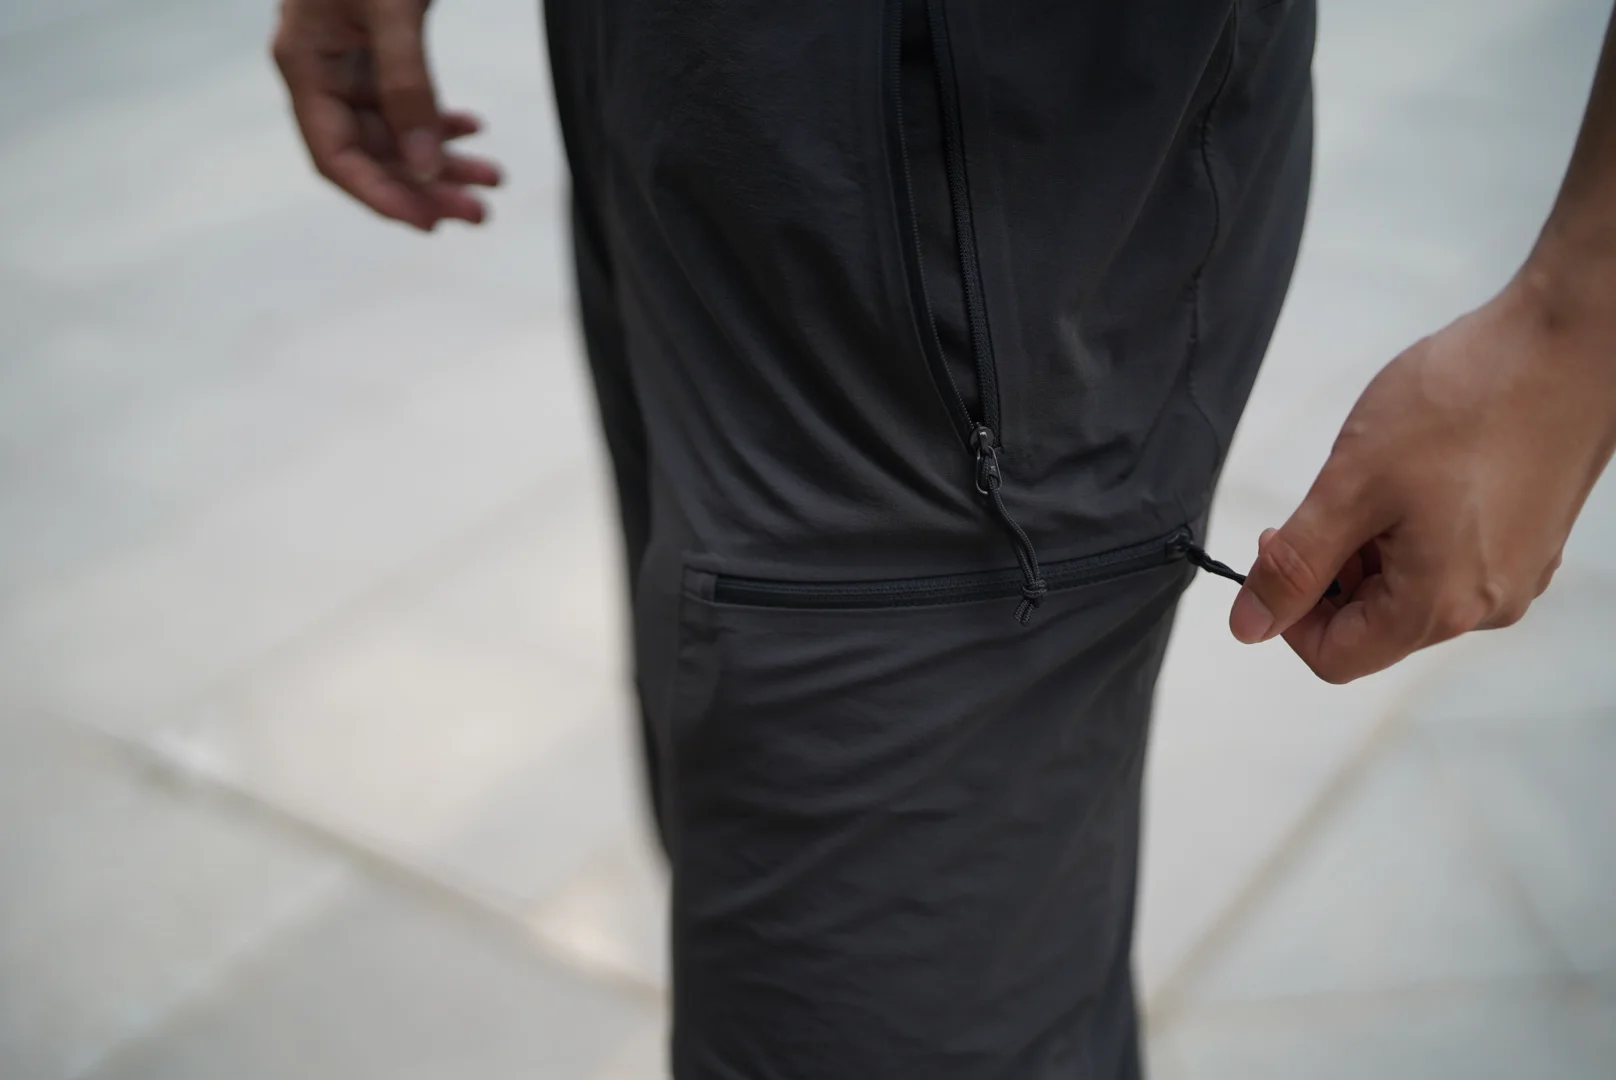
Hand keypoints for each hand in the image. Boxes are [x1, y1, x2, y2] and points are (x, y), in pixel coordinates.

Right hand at [272, 0, 501, 230]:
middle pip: (371, 155)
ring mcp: (347, 60)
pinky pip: (405, 102)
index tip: (429, 223)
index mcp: (305, 64)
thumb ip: (407, 84)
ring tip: (492, 179)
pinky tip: (474, 129)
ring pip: (395, 134)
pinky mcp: (375, 47)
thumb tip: (425, 165)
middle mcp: (321, 70)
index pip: (335, 157)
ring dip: (443, 161)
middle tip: (479, 212)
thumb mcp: (392, 9)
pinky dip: (439, 122)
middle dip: (427, 188)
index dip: (381, 197)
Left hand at [1229, 268, 1615, 682]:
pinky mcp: (1529, 538)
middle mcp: (1488, 606)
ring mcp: (1517, 572)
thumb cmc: (1466, 403)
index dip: (1288, 612)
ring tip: (1379, 474)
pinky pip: (1448, 556)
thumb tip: (1250, 625)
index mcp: (1441, 606)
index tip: (1279, 546)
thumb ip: (1296, 566)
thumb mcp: (1351, 487)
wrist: (1569, 341)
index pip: (1336, 658)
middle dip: (1331, 571)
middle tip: (1328, 499)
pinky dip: (1412, 525)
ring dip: (1370, 544)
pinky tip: (1418, 468)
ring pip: (1408, 587)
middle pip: (1373, 625)